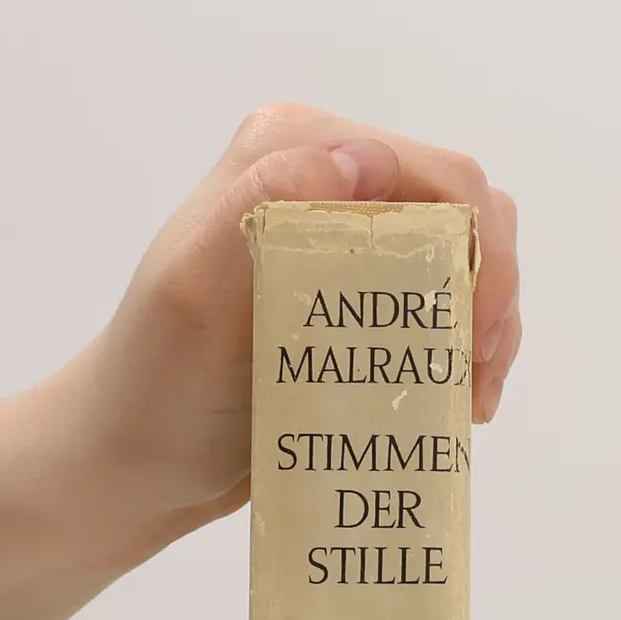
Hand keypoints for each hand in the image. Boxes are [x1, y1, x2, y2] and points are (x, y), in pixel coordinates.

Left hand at [69, 104, 521, 529]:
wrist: (131, 464)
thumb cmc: (155, 389)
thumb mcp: (193, 293)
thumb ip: (263, 203)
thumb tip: (364, 159)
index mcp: (289, 154)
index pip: (428, 174)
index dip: (475, 251)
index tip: (472, 343)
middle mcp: (323, 182)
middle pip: (460, 211)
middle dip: (490, 293)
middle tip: (477, 383)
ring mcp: (344, 242)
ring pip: (464, 256)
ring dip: (487, 325)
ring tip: (471, 400)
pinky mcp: (356, 301)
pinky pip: (445, 301)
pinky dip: (466, 348)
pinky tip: (456, 401)